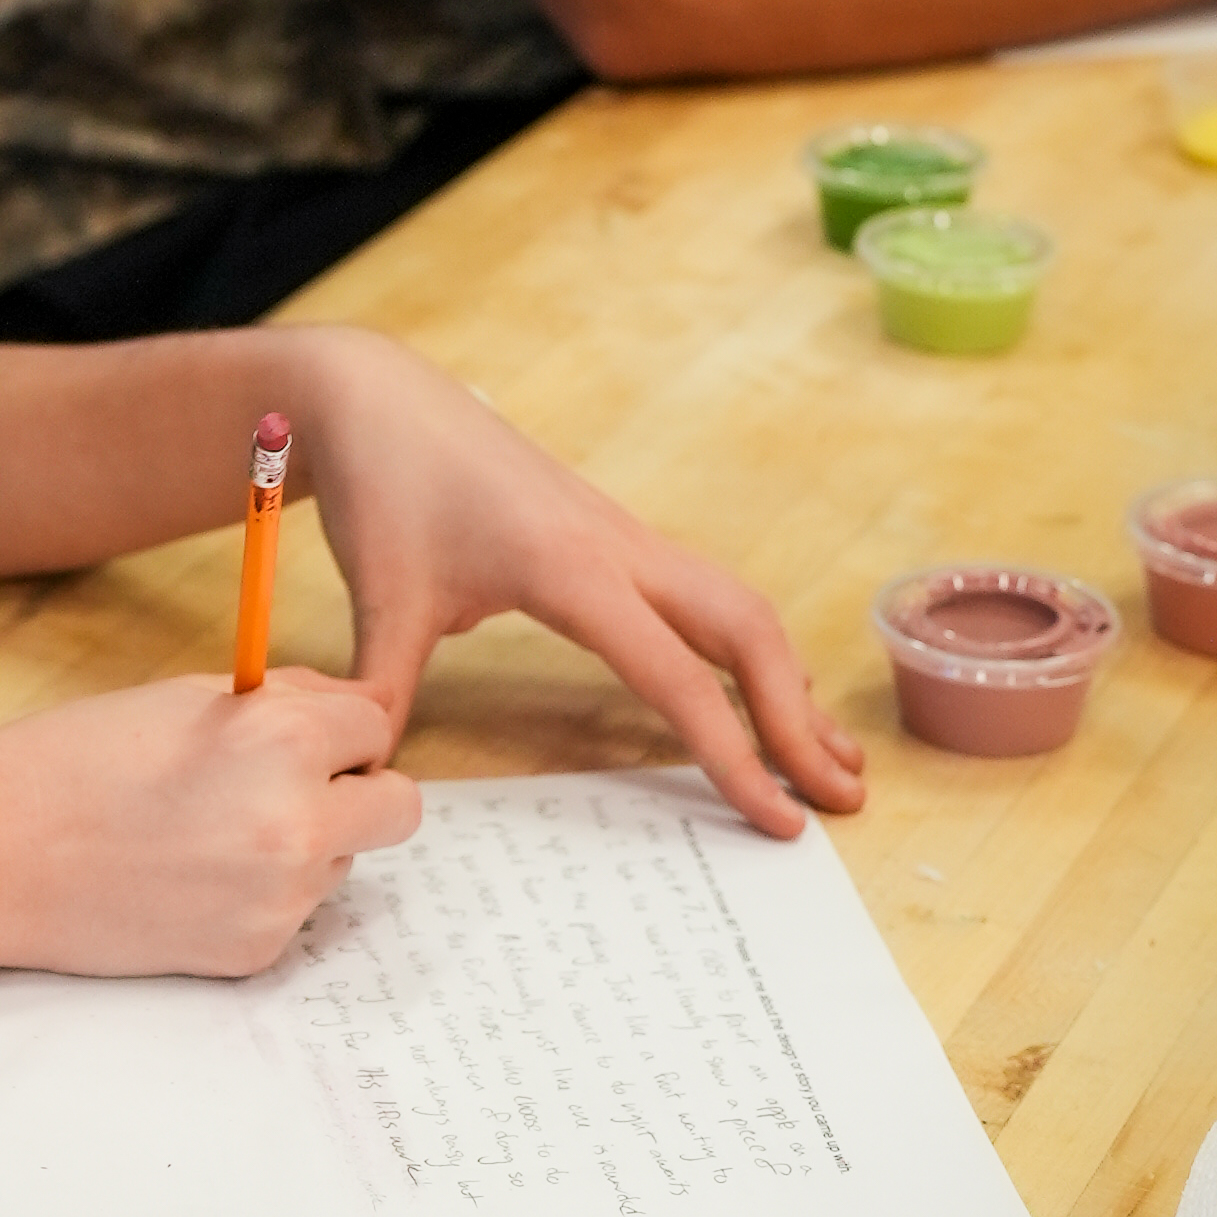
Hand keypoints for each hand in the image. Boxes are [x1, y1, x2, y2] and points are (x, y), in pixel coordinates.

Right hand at [0, 669, 418, 982]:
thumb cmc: (75, 760)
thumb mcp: (185, 698)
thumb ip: (285, 700)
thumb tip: (354, 708)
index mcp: (281, 742)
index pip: (375, 726)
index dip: (333, 727)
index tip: (299, 733)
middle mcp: (296, 827)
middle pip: (398, 809)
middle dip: (356, 790)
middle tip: (288, 784)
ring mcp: (279, 901)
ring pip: (344, 862)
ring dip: (308, 844)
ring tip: (211, 832)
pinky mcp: (252, 955)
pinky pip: (295, 913)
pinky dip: (261, 895)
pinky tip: (189, 878)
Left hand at [282, 329, 863, 838]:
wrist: (379, 394)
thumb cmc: (384, 487)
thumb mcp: (380, 597)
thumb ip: (382, 693)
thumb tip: (375, 783)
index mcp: (572, 568)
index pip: (679, 679)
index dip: (734, 757)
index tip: (780, 823)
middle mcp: (620, 547)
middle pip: (748, 633)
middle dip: (800, 720)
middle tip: (841, 801)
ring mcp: (625, 536)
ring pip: (740, 608)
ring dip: (790, 682)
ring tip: (832, 758)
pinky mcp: (614, 534)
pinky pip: (708, 594)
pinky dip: (752, 648)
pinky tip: (768, 691)